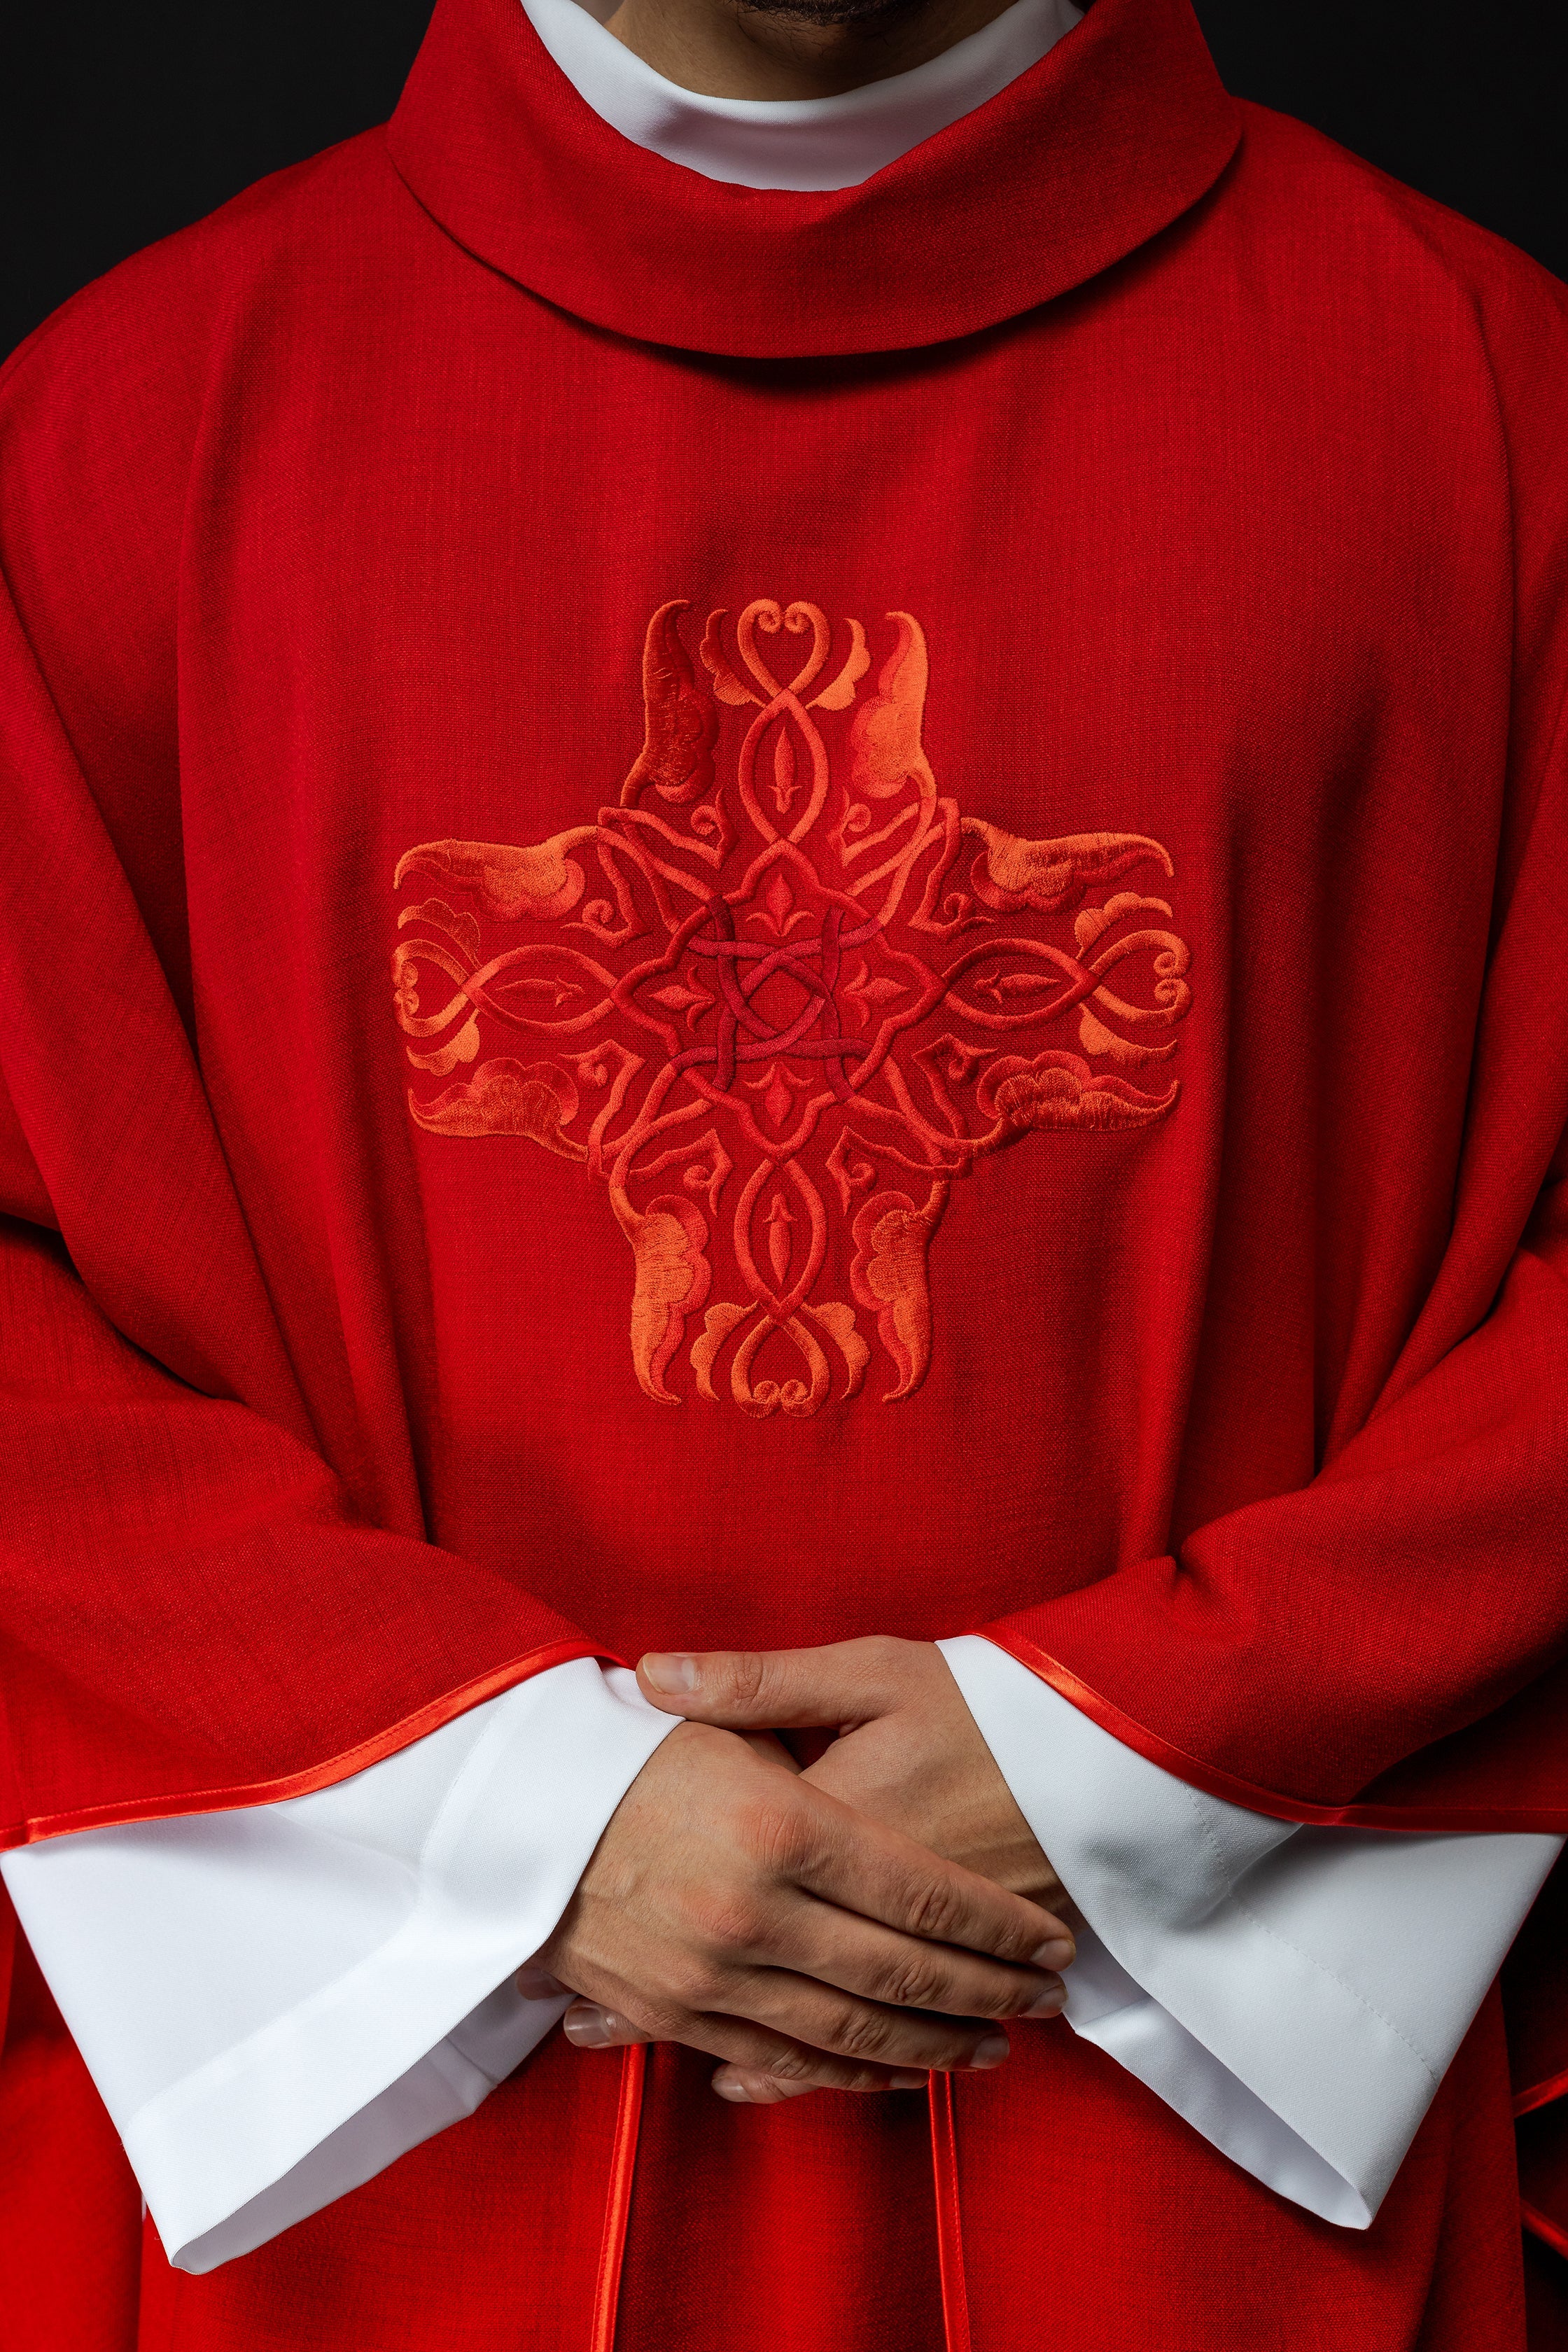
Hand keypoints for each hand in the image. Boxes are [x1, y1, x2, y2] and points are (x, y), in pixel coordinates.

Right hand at [532, 1715, 1074, 2102]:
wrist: (509, 1808)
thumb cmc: (634, 1744)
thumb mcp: (731, 1720)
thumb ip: (824, 1760)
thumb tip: (893, 1774)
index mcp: (781, 1826)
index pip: (922, 1895)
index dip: (995, 1925)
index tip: (1045, 1937)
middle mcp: (753, 1911)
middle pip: (900, 1973)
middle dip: (988, 1992)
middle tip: (1046, 1998)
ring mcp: (712, 1973)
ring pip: (850, 2033)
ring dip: (935, 2048)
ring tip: (996, 2050)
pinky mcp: (675, 2011)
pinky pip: (782, 2056)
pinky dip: (850, 2073)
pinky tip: (899, 2074)